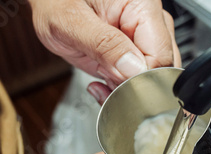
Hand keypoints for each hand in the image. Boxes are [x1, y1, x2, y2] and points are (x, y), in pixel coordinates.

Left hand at [29, 0, 180, 93]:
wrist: (48, 0)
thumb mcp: (70, 21)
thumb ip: (104, 45)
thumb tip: (133, 70)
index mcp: (142, 5)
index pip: (160, 56)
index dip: (140, 79)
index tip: (117, 85)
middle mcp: (150, 20)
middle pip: (162, 68)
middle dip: (135, 85)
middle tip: (106, 83)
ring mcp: (145, 36)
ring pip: (153, 76)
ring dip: (128, 88)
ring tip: (102, 80)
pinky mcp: (136, 49)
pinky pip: (141, 76)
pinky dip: (123, 86)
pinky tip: (105, 81)